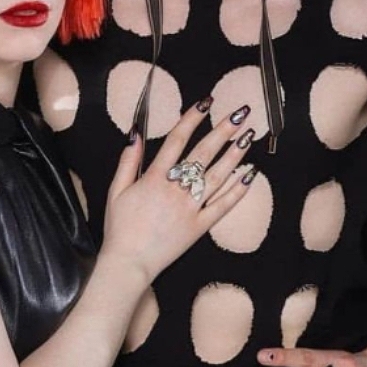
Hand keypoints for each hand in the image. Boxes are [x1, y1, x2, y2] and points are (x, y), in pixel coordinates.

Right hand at [101, 99, 254, 283]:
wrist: (129, 263)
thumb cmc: (120, 228)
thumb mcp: (116, 190)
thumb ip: (128, 161)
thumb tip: (136, 134)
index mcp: (154, 178)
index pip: (177, 140)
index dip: (192, 119)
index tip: (205, 103)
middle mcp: (176, 190)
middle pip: (203, 153)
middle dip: (223, 131)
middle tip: (240, 113)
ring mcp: (191, 208)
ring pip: (217, 176)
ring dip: (235, 154)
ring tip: (249, 136)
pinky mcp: (200, 227)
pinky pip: (223, 206)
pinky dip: (238, 190)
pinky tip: (250, 174)